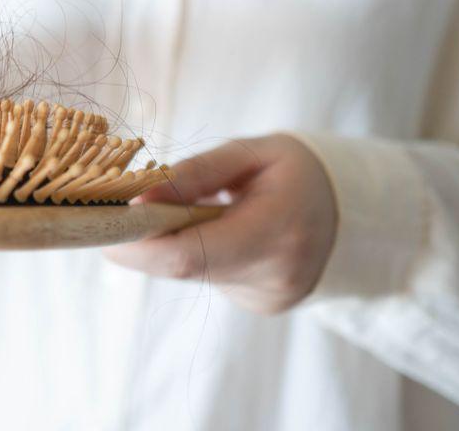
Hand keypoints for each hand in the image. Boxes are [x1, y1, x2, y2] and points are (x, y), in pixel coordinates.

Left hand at [103, 134, 337, 313]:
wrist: (355, 209)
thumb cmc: (297, 170)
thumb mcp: (251, 153)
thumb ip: (194, 174)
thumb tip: (138, 196)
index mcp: (277, 230)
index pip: (189, 255)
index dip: (137, 245)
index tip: (103, 225)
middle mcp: (275, 275)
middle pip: (184, 267)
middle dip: (146, 239)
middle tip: (126, 209)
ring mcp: (269, 298)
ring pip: (194, 271)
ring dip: (177, 242)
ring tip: (201, 207)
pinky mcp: (261, 305)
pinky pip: (210, 276)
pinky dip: (201, 251)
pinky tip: (223, 230)